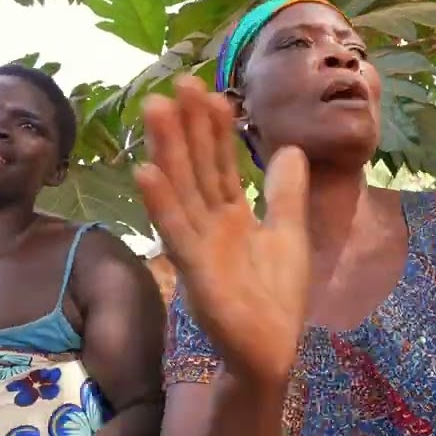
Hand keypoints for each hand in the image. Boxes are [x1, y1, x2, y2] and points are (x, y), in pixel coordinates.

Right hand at [136, 75, 309, 384]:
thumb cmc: (275, 298)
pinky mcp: (194, 271)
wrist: (268, 352)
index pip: (220, 163)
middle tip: (177, 83)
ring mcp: (198, 245)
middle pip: (196, 167)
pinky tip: (144, 173)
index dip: (215, 129)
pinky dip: (161, 204)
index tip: (212, 91)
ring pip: (181, 190)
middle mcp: (208, 225)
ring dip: (166, 150)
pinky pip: (175, 232)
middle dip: (187, 126)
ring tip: (154, 109)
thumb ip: (286, 192)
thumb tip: (291, 148)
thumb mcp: (288, 233)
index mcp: (230, 216)